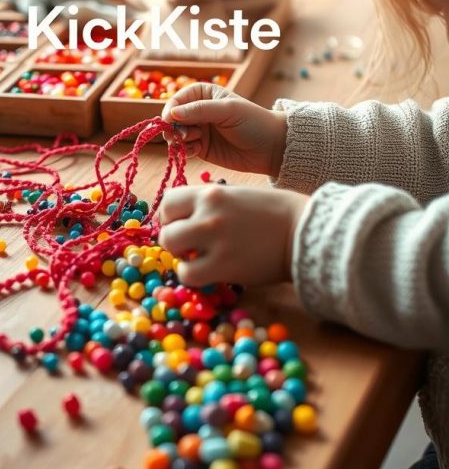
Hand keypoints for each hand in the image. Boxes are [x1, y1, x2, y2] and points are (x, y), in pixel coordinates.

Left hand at [160, 183, 307, 287]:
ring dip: (180, 256)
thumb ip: (211, 205)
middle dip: (173, 238)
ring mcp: (214, 239)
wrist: (303, 231)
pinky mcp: (223, 265)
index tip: (181, 225)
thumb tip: (187, 218)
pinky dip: (192, 275)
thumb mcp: (237, 195)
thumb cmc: (276, 213)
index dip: (171, 217)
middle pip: (165, 227)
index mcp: (211, 193)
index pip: (168, 201)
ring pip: (171, 247)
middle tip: (189, 246)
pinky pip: (188, 274)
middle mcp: (207, 213)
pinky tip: (208, 272)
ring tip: (197, 259)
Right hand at [162, 82, 286, 176]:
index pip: (178, 99)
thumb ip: (200, 111)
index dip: (171, 109)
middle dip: (173, 127)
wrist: (270, 148)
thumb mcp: (228, 111)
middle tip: (181, 135)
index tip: (169, 120)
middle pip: (173, 118)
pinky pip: (184, 149)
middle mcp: (198, 111)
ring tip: (193, 142)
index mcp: (204, 94)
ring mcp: (199, 130)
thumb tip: (172, 114)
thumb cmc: (253, 122)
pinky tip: (197, 151)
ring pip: (176, 134)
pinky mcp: (201, 148)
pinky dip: (186, 151)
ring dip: (179, 139)